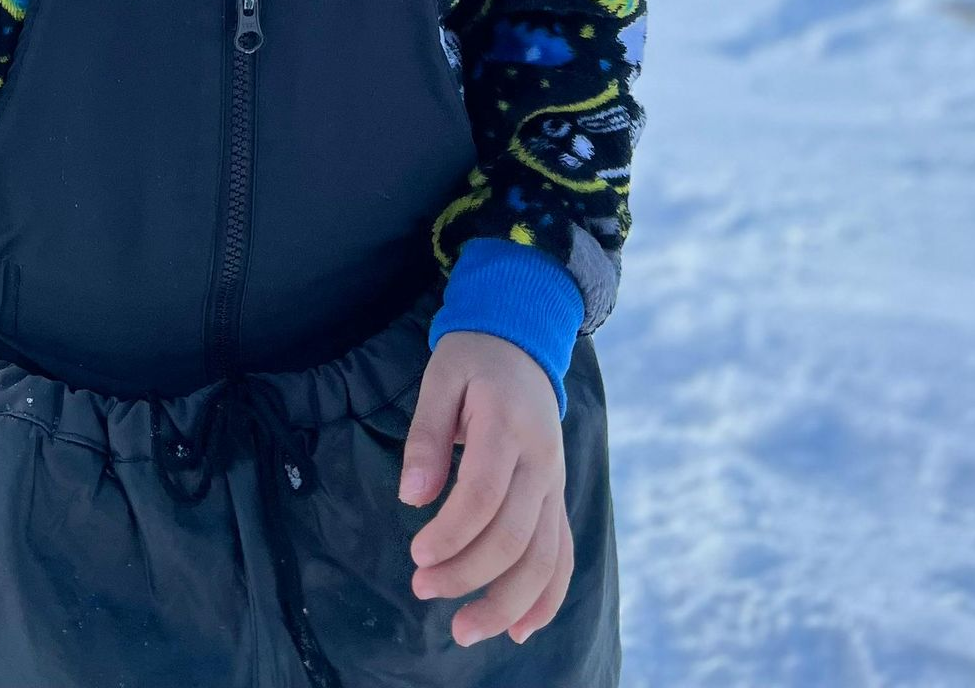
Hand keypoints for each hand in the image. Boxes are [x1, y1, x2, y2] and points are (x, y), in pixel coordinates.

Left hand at [397, 331, 572, 646]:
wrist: (523, 344)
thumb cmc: (473, 361)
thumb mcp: (440, 378)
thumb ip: (426, 435)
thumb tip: (412, 497)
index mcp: (508, 427)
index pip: (484, 495)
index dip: (451, 534)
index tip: (416, 556)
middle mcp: (541, 462)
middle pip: (514, 536)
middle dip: (468, 574)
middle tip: (422, 589)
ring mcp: (555, 484)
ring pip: (543, 556)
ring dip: (506, 602)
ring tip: (464, 631)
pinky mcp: (556, 498)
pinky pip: (562, 554)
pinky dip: (547, 597)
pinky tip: (520, 629)